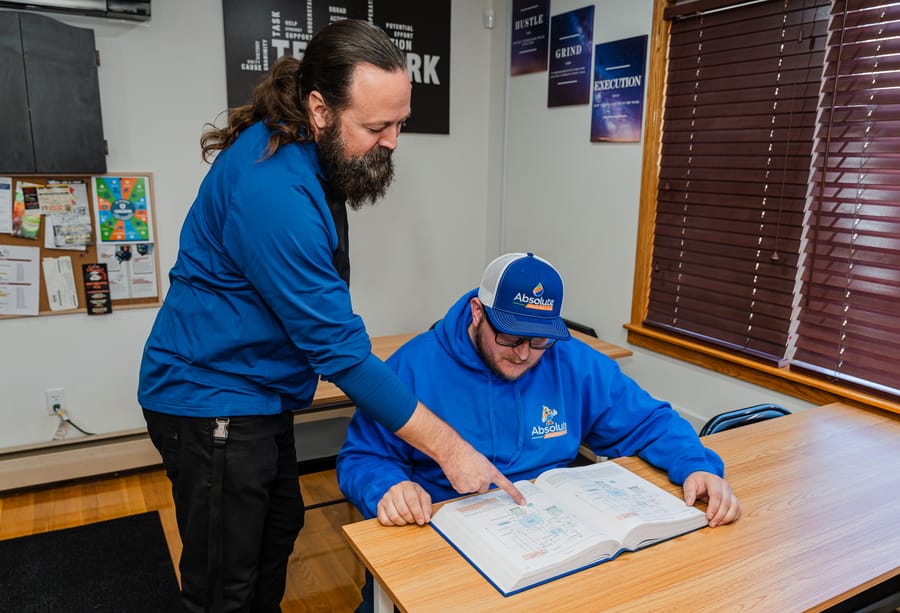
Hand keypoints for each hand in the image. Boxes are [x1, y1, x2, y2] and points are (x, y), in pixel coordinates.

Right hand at [376, 481, 432, 525]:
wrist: (399, 490)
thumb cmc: (412, 494)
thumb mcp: (423, 496)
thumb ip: (426, 507)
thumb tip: (426, 519)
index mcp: (406, 485)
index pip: (412, 501)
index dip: (417, 513)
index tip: (421, 521)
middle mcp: (394, 490)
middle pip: (403, 510)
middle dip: (411, 519)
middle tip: (414, 520)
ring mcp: (385, 498)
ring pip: (394, 517)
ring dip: (403, 522)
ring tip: (407, 519)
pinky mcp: (380, 506)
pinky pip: (385, 520)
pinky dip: (393, 524)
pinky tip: (398, 519)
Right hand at [393, 402, 525, 504]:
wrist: (453, 451)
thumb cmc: (466, 453)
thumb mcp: (481, 461)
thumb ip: (485, 472)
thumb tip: (482, 479)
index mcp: (491, 472)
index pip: (507, 485)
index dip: (515, 494)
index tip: (522, 502)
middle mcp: (485, 480)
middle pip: (482, 488)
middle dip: (477, 482)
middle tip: (470, 471)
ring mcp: (474, 486)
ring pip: (471, 489)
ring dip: (466, 482)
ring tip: (462, 471)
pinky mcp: (463, 489)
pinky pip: (462, 489)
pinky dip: (459, 483)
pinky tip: (457, 474)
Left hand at [683, 471, 740, 526]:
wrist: (704, 477)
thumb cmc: (698, 481)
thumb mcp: (689, 483)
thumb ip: (689, 492)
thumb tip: (689, 502)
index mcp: (714, 480)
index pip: (716, 495)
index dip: (713, 507)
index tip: (708, 517)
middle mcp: (724, 486)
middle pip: (726, 502)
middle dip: (719, 515)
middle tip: (712, 523)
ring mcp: (730, 492)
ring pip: (735, 506)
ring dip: (727, 517)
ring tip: (717, 524)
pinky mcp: (733, 498)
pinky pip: (737, 508)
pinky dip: (733, 516)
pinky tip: (725, 521)